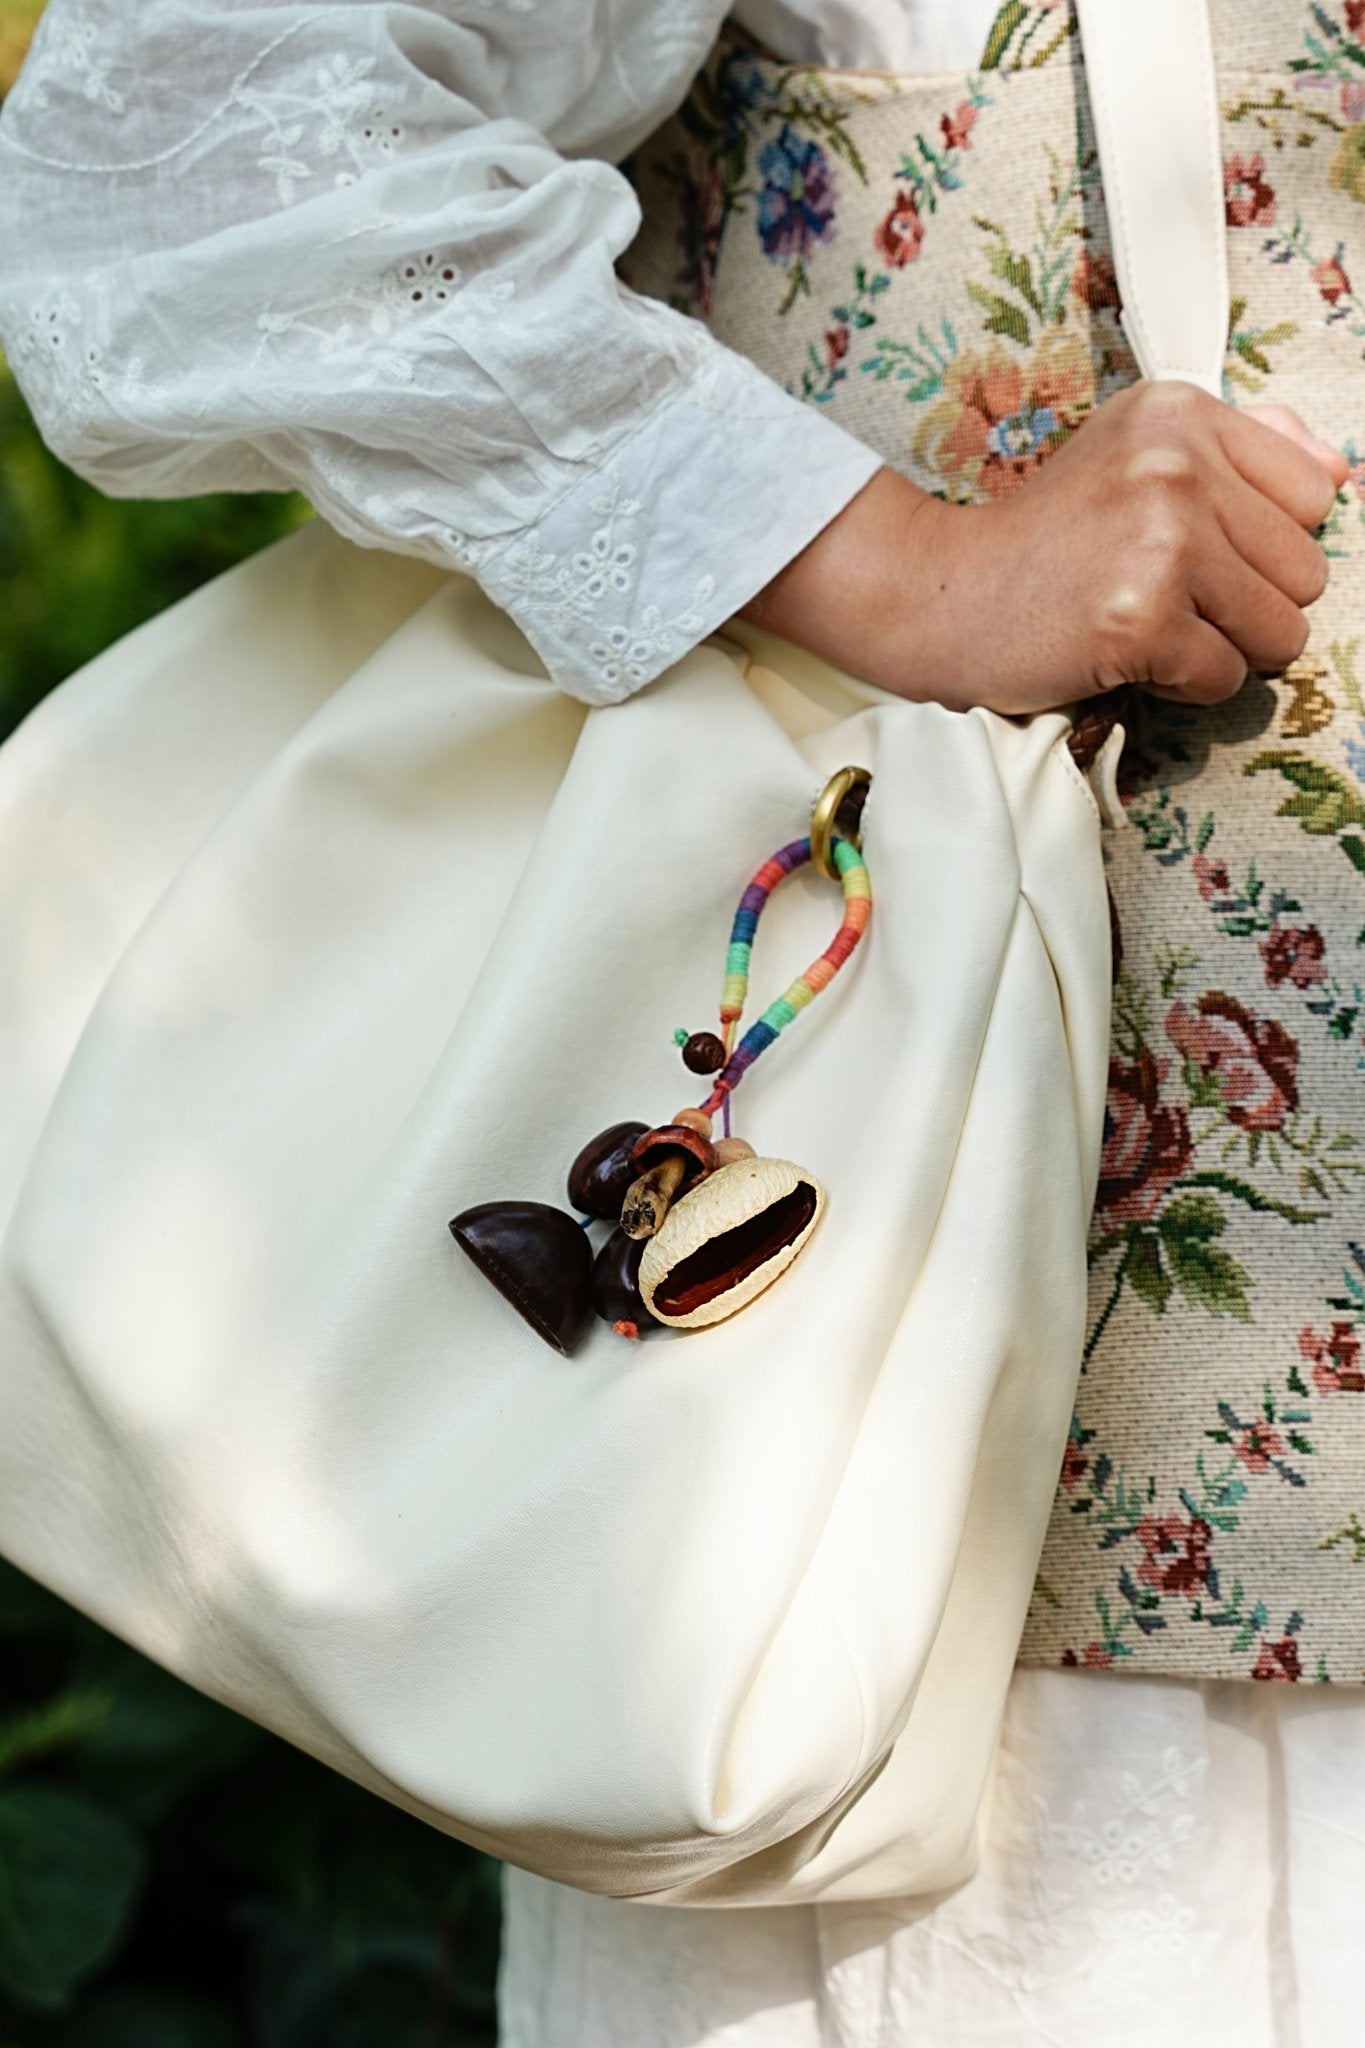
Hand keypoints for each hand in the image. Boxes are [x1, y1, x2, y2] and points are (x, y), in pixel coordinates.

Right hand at [738, 380, 1350, 715]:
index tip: (1197, 551)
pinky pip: (1226, 678)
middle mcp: (1177, 466)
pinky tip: (1128, 656)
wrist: (936, 594)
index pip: (1311, 492)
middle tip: (1167, 597)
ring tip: (1152, 627)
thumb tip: (1336, 470)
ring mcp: (1161, 543)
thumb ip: (1241, 448)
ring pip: (1280, 631)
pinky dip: (1182, 686)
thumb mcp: (1132, 455)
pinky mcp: (1141, 619)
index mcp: (1181, 413)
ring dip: (1221, 648)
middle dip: (1246, 603)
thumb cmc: (1037, 539)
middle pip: (1304, 570)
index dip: (1262, 541)